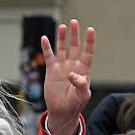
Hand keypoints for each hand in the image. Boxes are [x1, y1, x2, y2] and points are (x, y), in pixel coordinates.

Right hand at [40, 19, 95, 134]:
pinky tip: (45, 38)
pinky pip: (49, 57)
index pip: (88, 52)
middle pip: (74, 46)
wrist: (62, 111)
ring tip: (63, 26)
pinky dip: (47, 48)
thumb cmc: (75, 104)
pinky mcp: (51, 71)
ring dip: (62, 38)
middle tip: (74, 22)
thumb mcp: (83, 95)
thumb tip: (72, 74)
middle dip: (75, 35)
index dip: (89, 41)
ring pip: (62, 49)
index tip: (90, 30)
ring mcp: (62, 67)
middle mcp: (73, 65)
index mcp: (84, 70)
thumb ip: (81, 84)